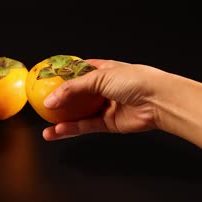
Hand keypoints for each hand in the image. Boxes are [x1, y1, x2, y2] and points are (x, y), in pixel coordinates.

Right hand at [42, 59, 164, 140]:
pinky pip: (86, 126)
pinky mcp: (109, 123)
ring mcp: (105, 106)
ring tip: (46, 128)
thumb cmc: (136, 81)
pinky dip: (72, 129)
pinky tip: (59, 131)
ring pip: (79, 115)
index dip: (62, 77)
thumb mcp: (99, 77)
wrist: (159, 101)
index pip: (77, 72)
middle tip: (43, 109)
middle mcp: (103, 89)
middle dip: (59, 103)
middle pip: (76, 96)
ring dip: (62, 122)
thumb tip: (50, 99)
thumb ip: (71, 89)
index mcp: (102, 70)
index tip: (45, 82)